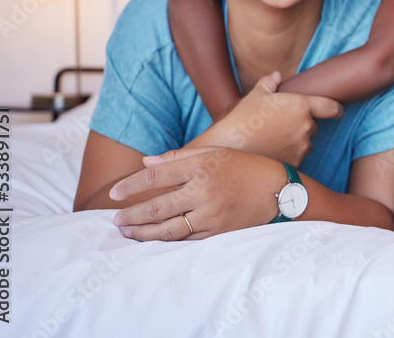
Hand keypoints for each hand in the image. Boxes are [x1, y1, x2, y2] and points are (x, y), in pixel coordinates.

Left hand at [110, 146, 283, 240]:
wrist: (280, 190)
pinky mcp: (219, 232)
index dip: (130, 185)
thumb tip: (146, 163)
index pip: (155, 176)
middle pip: (157, 206)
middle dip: (131, 215)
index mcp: (202, 165)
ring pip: (168, 229)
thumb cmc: (245, 167)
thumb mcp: (215, 152)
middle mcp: (204, 190)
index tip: (114, 194)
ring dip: (143, 233)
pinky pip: (187, 240)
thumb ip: (179, 157)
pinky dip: (166, 242)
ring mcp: (212, 214)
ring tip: (127, 232)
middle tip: (114, 220)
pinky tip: (154, 241)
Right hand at [201, 72, 342, 165]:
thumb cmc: (241, 119)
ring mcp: (302, 147)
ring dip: (296, 140)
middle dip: (302, 124)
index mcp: (300, 106)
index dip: (336, 109)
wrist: (228, 150)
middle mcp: (306, 126)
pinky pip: (297, 157)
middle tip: (280, 125)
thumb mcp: (255, 96)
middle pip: (314, 125)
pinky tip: (271, 151)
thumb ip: (269, 83)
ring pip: (306, 143)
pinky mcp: (295, 164)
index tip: (338, 110)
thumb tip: (277, 75)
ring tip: (272, 139)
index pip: (331, 107)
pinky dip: (289, 155)